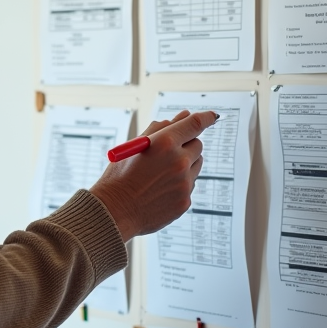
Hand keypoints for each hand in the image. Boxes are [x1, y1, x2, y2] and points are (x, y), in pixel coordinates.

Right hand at [89, 110, 218, 240]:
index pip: (194, 124)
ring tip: (160, 174)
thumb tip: (183, 117)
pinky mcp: (185, 201)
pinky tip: (160, 189)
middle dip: (187, 144)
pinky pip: (190, 185)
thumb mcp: (135, 146)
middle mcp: (179, 162)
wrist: (114, 211)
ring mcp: (184, 183)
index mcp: (164, 143)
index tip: (211, 116)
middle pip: (198, 145)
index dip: (206, 117)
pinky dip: (180, 183)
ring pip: (196, 165)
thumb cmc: (120, 177)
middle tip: (170, 151)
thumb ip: (161, 128)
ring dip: (185, 164)